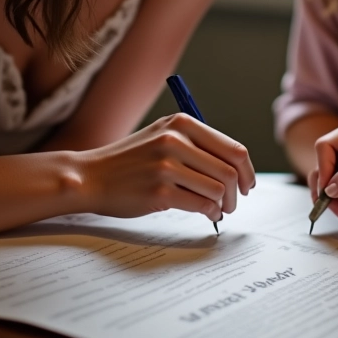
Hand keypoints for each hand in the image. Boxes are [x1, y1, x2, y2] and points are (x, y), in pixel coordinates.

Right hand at [79, 113, 255, 220]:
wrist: (90, 176)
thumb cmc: (131, 161)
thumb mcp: (163, 136)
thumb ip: (197, 145)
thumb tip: (237, 168)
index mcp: (182, 123)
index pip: (233, 148)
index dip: (247, 170)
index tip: (248, 184)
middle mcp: (176, 140)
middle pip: (230, 171)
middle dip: (238, 192)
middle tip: (234, 203)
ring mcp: (167, 166)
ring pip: (218, 190)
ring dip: (224, 205)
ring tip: (218, 210)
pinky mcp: (160, 192)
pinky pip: (202, 205)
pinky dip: (210, 213)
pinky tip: (206, 215)